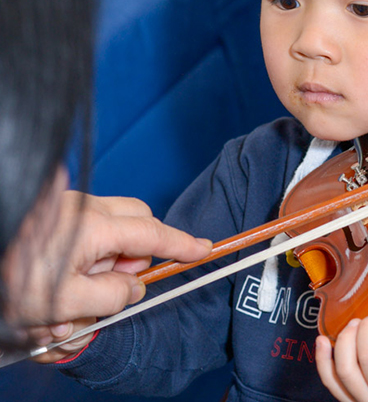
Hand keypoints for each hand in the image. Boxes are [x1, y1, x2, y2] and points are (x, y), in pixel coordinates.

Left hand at [2, 189, 211, 360]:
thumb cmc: (8, 282)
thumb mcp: (63, 303)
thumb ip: (110, 296)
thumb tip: (133, 286)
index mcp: (92, 227)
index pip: (152, 233)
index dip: (182, 244)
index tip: (205, 249)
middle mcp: (85, 208)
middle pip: (138, 219)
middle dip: (137, 252)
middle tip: (115, 283)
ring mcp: (71, 206)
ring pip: (114, 226)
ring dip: (108, 258)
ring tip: (74, 291)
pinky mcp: (58, 212)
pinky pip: (92, 228)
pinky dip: (89, 253)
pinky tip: (62, 280)